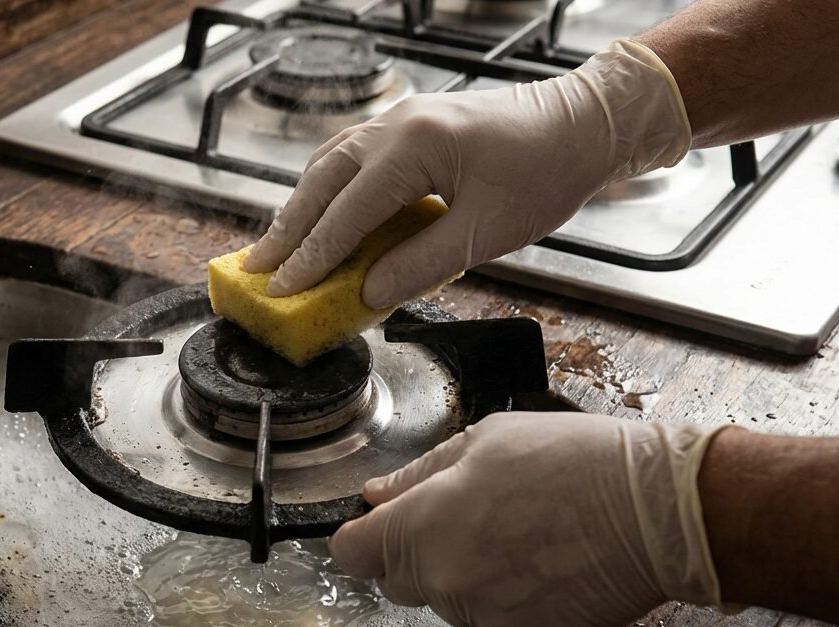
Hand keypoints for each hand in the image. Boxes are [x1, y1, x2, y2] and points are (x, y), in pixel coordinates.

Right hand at [243, 40, 690, 307]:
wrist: (582, 125)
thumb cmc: (545, 173)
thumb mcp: (486, 233)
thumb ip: (420, 265)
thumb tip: (366, 294)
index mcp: (415, 147)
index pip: (345, 213)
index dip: (311, 257)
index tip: (281, 290)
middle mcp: (395, 125)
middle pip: (321, 182)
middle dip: (286, 230)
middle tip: (255, 270)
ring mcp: (399, 119)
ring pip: (329, 166)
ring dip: (300, 209)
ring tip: (276, 250)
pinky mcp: (408, 126)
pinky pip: (350, 158)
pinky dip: (326, 191)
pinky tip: (317, 216)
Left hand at [329, 412, 725, 626]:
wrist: (657, 512)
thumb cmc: (573, 461)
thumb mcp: (486, 441)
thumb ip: (419, 474)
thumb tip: (375, 495)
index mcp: (422, 526)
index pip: (351, 554)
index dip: (362, 537)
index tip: (378, 526)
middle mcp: (443, 582)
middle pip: (398, 582)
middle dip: (418, 554)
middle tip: (471, 517)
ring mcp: (484, 619)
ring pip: (451, 602)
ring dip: (468, 576)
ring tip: (523, 534)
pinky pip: (496, 623)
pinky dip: (511, 600)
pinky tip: (548, 564)